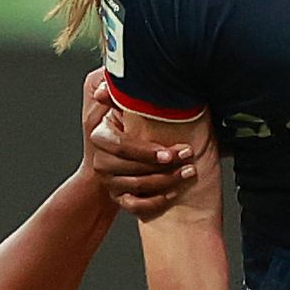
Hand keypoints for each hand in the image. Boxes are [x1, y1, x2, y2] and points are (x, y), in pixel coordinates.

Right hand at [81, 70, 197, 215]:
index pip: (121, 145)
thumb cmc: (129, 125)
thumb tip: (110, 84)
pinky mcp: (118, 198)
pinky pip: (136, 205)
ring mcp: (108, 180)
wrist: (118, 161)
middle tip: (188, 156)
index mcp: (100, 135)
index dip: (146, 150)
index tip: (170, 151)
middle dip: (164, 165)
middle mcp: (100, 160)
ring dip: (167, 181)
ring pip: (139, 187)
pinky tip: (175, 190)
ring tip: (189, 171)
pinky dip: (157, 200)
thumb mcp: (123, 106)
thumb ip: (121, 93)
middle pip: (133, 168)